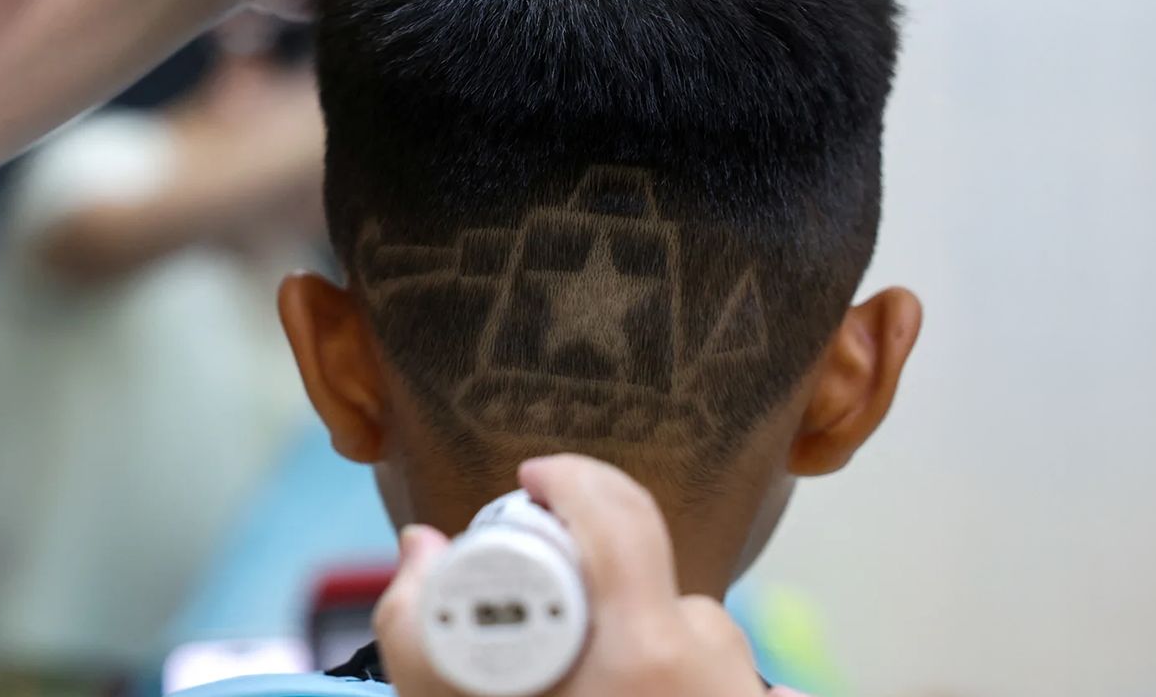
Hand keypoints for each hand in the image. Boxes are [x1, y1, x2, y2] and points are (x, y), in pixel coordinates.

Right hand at [375, 454, 805, 696]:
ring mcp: (740, 694)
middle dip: (588, 561)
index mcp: (644, 655)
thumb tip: (425, 546)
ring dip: (630, 637)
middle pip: (647, 567)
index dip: (569, 479)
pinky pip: (709, 672)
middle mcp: (712, 665)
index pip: (621, 515)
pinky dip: (665, 679)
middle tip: (538, 584)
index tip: (532, 482)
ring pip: (683, 626)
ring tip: (578, 691)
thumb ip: (415, 624)